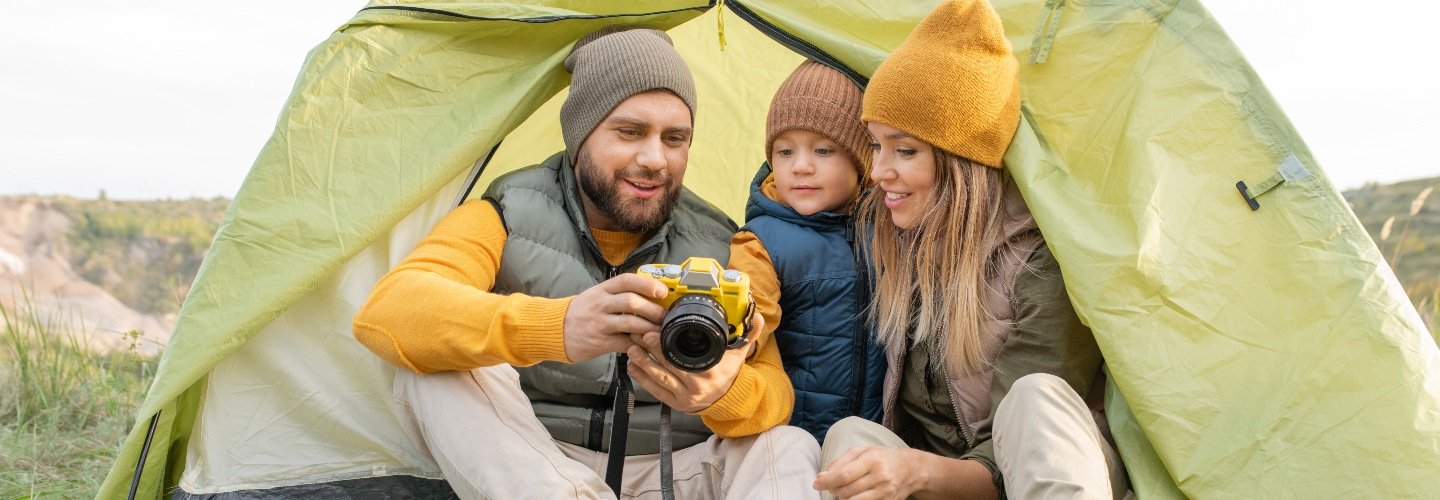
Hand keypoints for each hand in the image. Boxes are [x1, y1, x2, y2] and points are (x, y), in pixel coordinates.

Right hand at [562, 274, 667, 361]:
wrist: (555, 330)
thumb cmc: (582, 312)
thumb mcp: (597, 295)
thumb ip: (619, 294)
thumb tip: (651, 294)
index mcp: (602, 289)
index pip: (626, 281)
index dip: (647, 284)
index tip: (662, 291)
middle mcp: (600, 304)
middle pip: (631, 302)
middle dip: (653, 309)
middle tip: (665, 315)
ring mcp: (600, 323)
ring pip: (630, 323)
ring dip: (650, 328)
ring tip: (660, 331)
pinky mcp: (600, 342)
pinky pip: (625, 343)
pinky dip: (639, 344)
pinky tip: (647, 345)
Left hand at [625, 312, 761, 411]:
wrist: (729, 399)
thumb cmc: (729, 372)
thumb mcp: (740, 353)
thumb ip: (749, 333)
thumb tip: (758, 316)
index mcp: (710, 373)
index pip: (683, 358)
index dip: (665, 346)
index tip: (653, 331)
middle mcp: (696, 387)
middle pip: (667, 367)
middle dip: (649, 350)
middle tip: (637, 334)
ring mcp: (684, 398)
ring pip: (658, 379)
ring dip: (642, 363)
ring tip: (631, 348)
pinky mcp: (675, 404)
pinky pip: (655, 392)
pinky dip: (642, 379)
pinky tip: (632, 366)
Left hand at [813, 446, 926, 499]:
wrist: (911, 469)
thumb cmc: (883, 457)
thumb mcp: (862, 451)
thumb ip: (841, 462)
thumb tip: (822, 476)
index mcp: (872, 460)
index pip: (844, 475)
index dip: (827, 482)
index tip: (816, 483)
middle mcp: (880, 477)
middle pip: (847, 491)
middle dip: (833, 490)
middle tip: (831, 485)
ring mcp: (885, 493)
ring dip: (842, 498)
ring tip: (841, 490)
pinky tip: (853, 495)